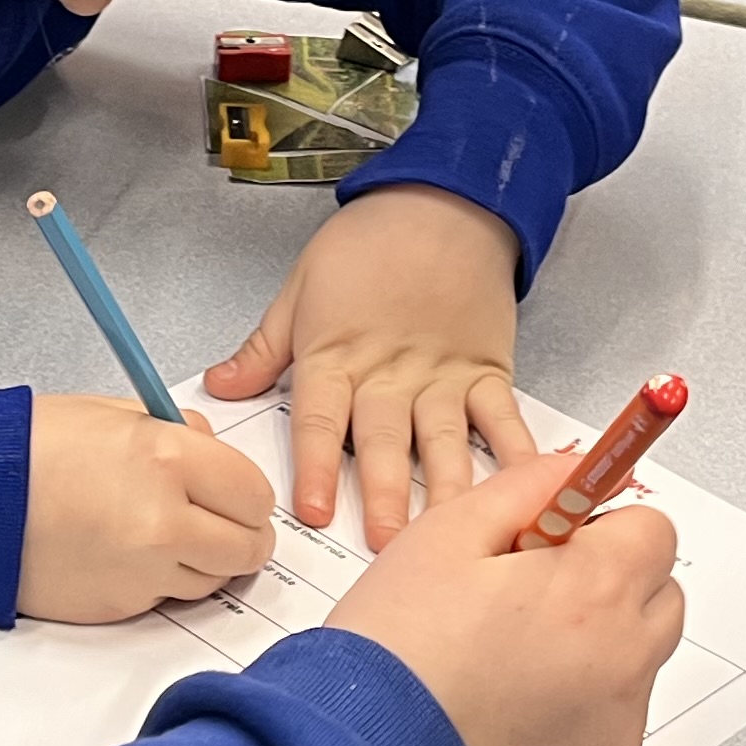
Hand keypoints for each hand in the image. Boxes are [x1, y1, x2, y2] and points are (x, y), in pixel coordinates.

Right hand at [18, 393, 276, 623]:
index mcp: (167, 459)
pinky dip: (159, 581)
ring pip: (212, 580)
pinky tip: (126, 554)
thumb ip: (176, 433)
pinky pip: (166, 599)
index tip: (237, 497)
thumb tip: (211, 449)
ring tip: (161, 535)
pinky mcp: (119, 607)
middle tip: (217, 524)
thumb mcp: (112, 415)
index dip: (248, 496)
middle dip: (239, 536)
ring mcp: (143, 571)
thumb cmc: (27, 450)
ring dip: (201, 562)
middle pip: (247, 547)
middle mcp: (163, 521)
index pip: (254, 493)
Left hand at [203, 184, 529, 545]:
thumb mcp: (299, 289)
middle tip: (386, 543)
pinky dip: (516, 453)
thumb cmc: (368, 242)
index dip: (317, 467)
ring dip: (447, 488)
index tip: (314, 510)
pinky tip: (525, 485)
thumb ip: (263, 349)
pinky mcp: (486, 369)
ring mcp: (442, 374)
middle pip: (385, 440)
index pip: (322, 420)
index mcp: (337, 355)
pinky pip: (502, 418)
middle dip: (385, 495)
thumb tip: (219, 386)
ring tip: (449, 530)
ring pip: (444, 439)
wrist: (443, 201)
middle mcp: (390, 372)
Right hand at [329, 447, 684, 745]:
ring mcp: (617, 727)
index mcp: (593, 589)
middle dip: (610, 587)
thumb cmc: (395, 653)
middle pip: (658, 597)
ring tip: (508, 665)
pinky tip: (509, 716)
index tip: (561, 542)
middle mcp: (624, 660)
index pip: (652, 530)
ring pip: (635, 666)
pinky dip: (575, 716)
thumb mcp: (446, 536)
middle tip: (530, 601)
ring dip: (595, 653)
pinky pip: (610, 728)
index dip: (601, 528)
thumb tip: (574, 474)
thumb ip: (525, 488)